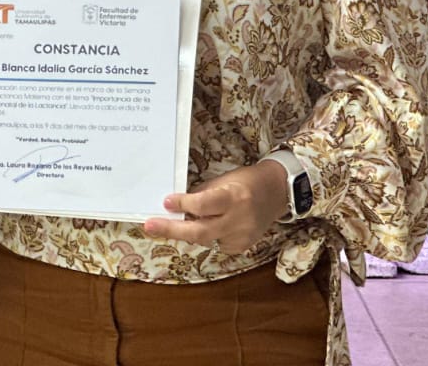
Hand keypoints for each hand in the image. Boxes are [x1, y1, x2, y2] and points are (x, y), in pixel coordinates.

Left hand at [141, 159, 289, 253]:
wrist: (276, 192)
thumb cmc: (245, 181)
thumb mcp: (223, 181)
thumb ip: (202, 195)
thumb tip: (177, 206)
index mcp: (234, 197)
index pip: (204, 205)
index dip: (183, 205)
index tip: (166, 202)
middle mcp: (239, 220)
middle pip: (200, 231)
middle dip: (172, 230)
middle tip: (150, 226)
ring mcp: (242, 237)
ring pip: (205, 240)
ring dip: (186, 232)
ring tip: (169, 224)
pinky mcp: (243, 246)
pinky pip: (216, 244)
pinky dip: (206, 236)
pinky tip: (206, 225)